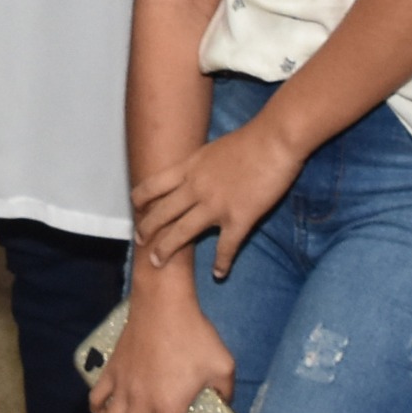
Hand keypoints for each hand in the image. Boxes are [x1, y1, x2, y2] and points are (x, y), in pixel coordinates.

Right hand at [84, 272, 238, 412]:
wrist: (163, 302)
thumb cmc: (195, 333)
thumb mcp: (223, 366)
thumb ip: (226, 393)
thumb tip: (225, 407)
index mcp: (170, 406)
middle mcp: (141, 402)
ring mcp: (122, 386)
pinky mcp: (111, 370)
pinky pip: (97, 400)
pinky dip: (99, 412)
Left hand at [131, 109, 303, 283]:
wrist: (275, 140)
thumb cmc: (250, 138)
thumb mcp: (213, 148)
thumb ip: (201, 164)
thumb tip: (197, 173)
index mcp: (189, 167)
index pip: (153, 185)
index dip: (140, 199)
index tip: (136, 208)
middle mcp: (195, 188)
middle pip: (162, 213)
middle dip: (147, 229)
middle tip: (140, 241)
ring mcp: (215, 205)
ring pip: (181, 233)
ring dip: (166, 249)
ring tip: (157, 263)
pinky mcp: (239, 219)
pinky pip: (226, 247)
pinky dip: (222, 263)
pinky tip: (219, 274)